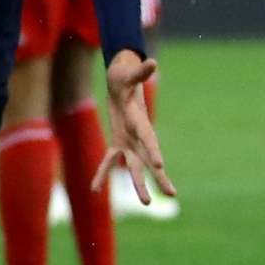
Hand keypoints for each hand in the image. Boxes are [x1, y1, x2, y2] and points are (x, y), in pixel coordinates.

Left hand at [98, 50, 175, 205]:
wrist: (122, 82)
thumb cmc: (125, 76)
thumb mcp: (129, 74)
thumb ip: (139, 72)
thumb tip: (151, 61)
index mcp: (139, 120)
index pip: (148, 138)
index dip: (153, 151)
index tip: (160, 166)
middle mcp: (137, 135)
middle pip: (148, 158)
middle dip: (158, 176)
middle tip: (171, 194)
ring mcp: (129, 140)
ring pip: (135, 166)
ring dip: (139, 184)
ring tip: (148, 203)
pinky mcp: (118, 142)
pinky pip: (110, 161)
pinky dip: (101, 174)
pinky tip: (93, 190)